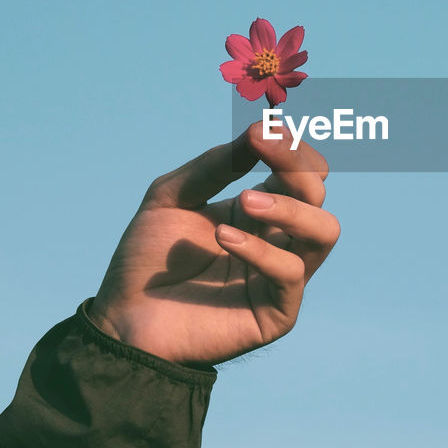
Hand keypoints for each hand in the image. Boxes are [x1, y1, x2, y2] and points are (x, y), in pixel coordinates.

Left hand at [89, 122, 338, 365]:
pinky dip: (261, 250)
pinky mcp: (277, 311)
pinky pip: (291, 273)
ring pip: (324, 232)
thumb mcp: (172, 195)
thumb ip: (215, 165)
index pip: (301, 171)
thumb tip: (260, 131)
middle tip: (259, 150)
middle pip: (318, 194)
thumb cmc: (148, 257)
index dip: (290, 147)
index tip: (260, 131)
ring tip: (246, 200)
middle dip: (296, 166)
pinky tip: (223, 238)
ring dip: (292, 208)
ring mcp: (281, 276)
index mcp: (260, 210)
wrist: (123, 317)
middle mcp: (278, 239)